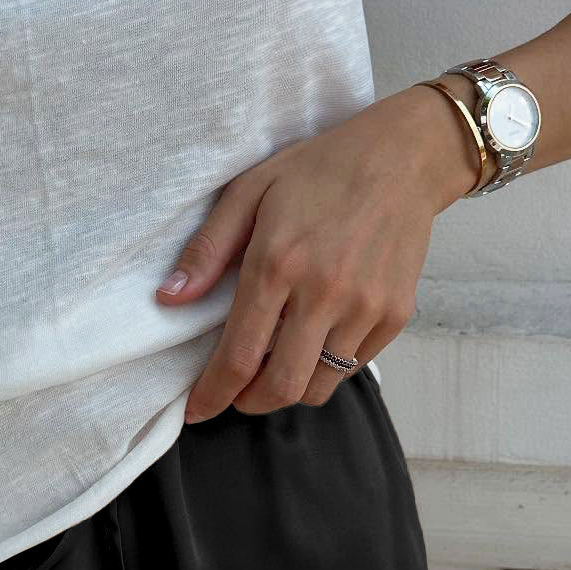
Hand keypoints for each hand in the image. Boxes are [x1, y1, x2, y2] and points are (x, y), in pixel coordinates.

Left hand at [158, 85, 472, 423]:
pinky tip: (314, 338)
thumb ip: (207, 249)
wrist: (403, 158)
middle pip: (281, 387)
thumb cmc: (319, 169)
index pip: (239, 356)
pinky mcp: (395, 314)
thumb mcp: (250, 191)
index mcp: (279, 263)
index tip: (196, 410)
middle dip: (249, 403)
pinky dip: (327, 366)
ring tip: (275, 364)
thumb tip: (168, 299)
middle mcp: (325, 293)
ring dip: (289, 387)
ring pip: (319, 386)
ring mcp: (366, 307)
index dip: (212, 394)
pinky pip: (353, 366)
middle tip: (236, 392)